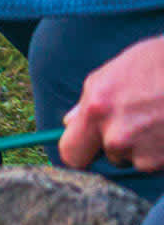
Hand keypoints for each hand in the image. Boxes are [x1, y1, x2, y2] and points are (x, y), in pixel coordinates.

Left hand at [63, 35, 163, 171]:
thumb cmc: (159, 62)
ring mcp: (145, 153)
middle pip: (107, 157)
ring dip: (144, 146)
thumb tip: (70, 122)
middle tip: (135, 124)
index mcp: (97, 109)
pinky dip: (162, 149)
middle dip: (115, 146)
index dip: (79, 150)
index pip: (71, 153)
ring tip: (158, 118)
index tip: (88, 146)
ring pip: (136, 159)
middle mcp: (117, 136)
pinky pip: (157, 162)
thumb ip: (89, 101)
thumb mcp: (115, 73)